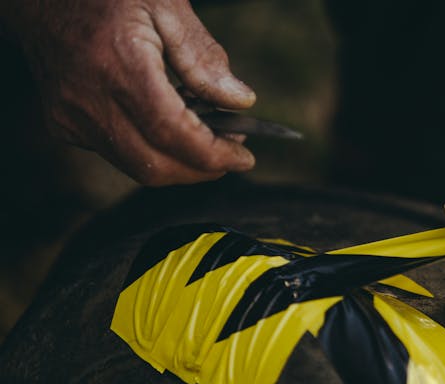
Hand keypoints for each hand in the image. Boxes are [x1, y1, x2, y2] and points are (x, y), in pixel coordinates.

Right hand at [3, 0, 255, 184]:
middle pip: (156, 164)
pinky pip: (119, 153)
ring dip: (181, 162)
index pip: (171, 133)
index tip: (243, 158)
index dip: (212, 154)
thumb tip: (240, 101)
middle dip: (202, 169)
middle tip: (233, 154)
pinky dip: (154, 150)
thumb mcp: (165, 5)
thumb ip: (203, 57)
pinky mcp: (64, 124)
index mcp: (117, 64)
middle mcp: (88, 98)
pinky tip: (173, 125)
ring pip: (138, 165)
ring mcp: (71, 116)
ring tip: (210, 137)